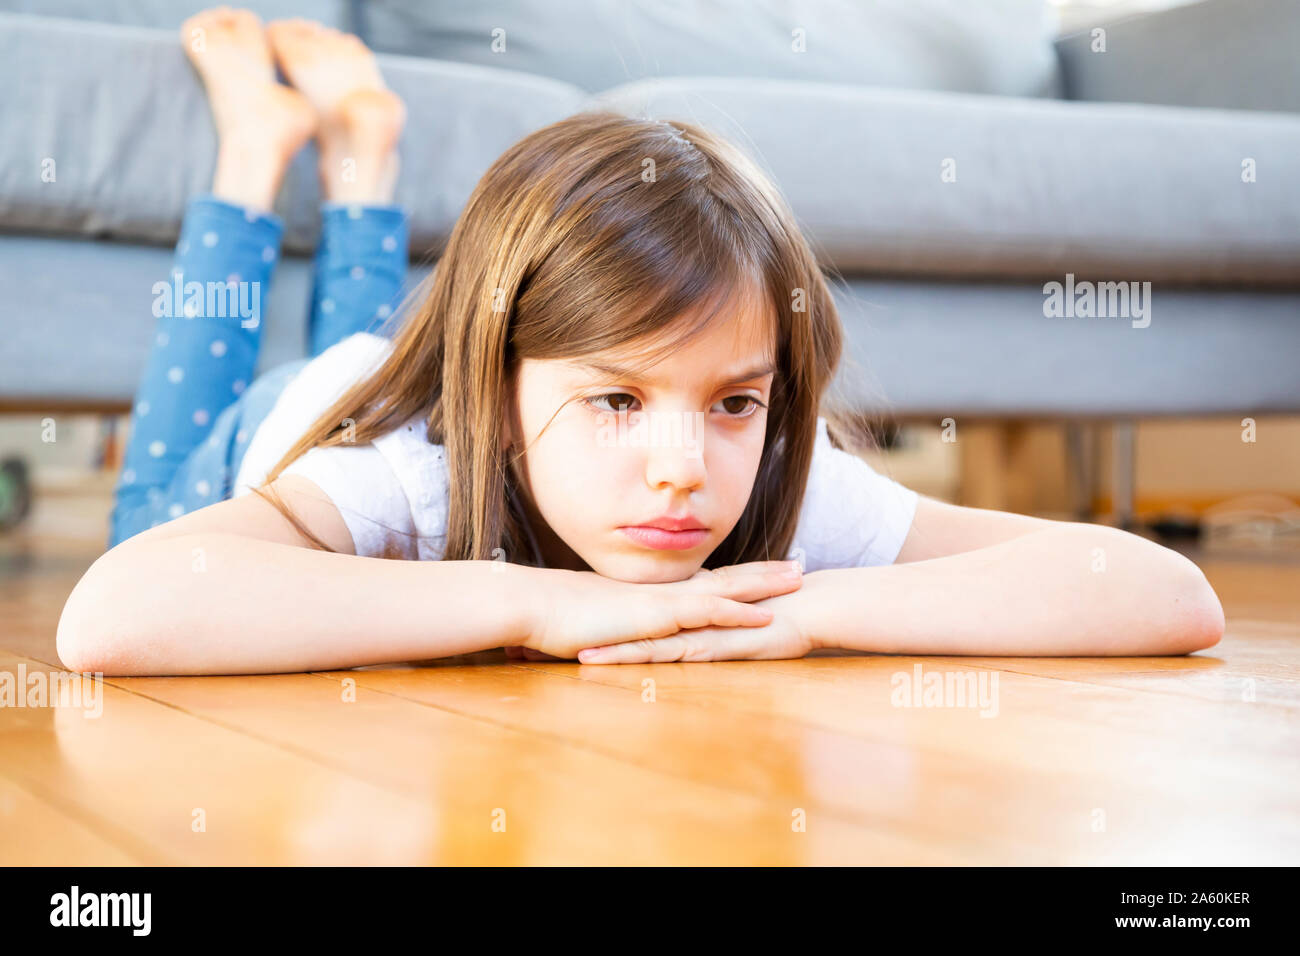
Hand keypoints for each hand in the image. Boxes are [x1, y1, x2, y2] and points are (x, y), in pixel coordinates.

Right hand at [521, 560, 803, 660]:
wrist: (530, 604)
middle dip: (762, 574)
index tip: (760, 574)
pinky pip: (706, 613)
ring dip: (763, 585)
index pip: (701, 584)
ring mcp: (662, 602)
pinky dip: (737, 613)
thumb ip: (608, 626)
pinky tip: (765, 617)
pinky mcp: (656, 617)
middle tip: (797, 566)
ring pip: (725, 589)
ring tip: (798, 579)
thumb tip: (607, 634)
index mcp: (650, 595)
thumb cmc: (550, 617)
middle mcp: (662, 593)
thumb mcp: (590, 623)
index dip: (733, 579)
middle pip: (724, 579)